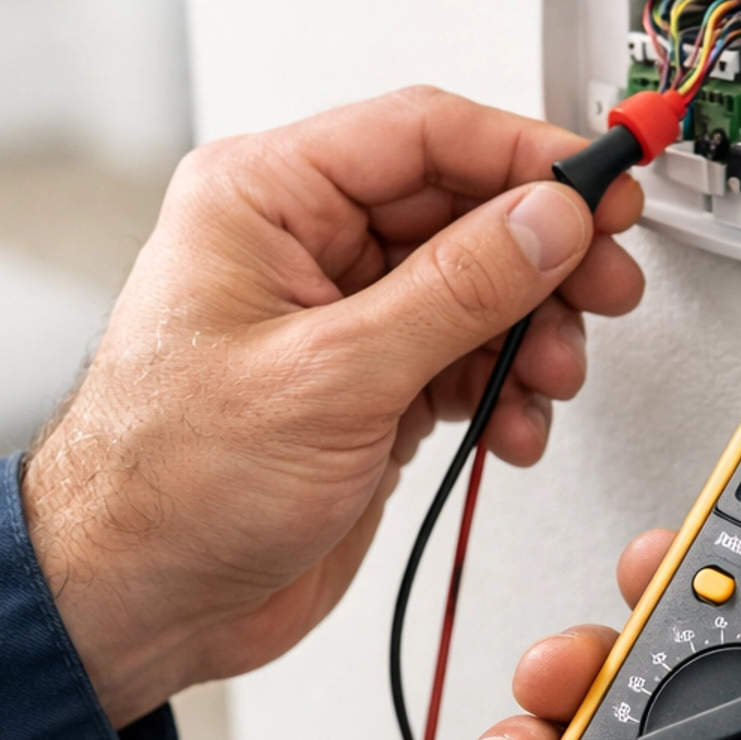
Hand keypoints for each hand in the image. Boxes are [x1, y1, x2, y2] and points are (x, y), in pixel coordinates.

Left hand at [22, 89, 641, 724]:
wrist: (137, 604)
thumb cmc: (167, 488)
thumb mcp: (332, 377)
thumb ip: (456, 290)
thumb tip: (546, 221)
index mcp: (262, 200)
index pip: (422, 135)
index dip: (525, 156)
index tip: (602, 187)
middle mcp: (298, 248)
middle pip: (460, 211)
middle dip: (542, 256)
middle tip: (604, 288)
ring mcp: (335, 322)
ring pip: (473, 291)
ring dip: (529, 334)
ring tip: (551, 377)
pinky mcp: (361, 388)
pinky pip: (459, 359)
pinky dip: (500, 390)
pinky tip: (509, 426)